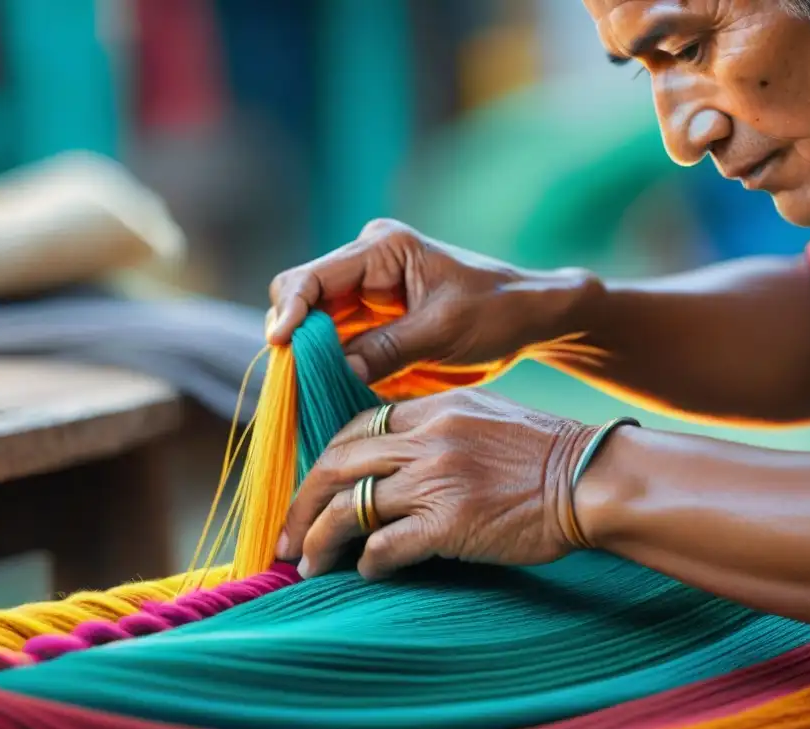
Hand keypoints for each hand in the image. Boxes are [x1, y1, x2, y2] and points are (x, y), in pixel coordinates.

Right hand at [268, 219, 598, 398]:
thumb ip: (387, 348)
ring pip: (315, 332)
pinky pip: (338, 351)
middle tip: (289, 385)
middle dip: (294, 342)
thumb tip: (332, 371)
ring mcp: (365, 299)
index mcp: (381, 249)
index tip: (281, 345)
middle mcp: (364, 268)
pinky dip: (330, 373)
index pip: (313, 276)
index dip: (291, 310)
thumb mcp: (443, 330)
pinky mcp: (373, 328)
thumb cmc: (496, 311)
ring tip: (302, 399)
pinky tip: (325, 397)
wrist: (528, 319)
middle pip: (304, 303)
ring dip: (308, 364)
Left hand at [275, 389, 600, 580]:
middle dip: (302, 503)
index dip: (326, 460)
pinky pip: (385, 545)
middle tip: (286, 536)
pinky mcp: (449, 524)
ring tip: (305, 564)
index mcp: (435, 409)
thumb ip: (441, 427)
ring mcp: (436, 479)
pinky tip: (364, 571)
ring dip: (319, 538)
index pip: (357, 428)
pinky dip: (366, 561)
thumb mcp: (488, 417)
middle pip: (337, 464)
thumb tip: (401, 455)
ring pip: (349, 506)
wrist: (590, 478)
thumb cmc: (547, 452)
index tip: (316, 488)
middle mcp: (427, 439)